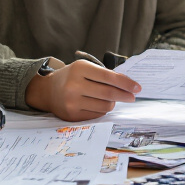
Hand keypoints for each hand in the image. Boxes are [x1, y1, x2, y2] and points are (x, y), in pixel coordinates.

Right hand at [25, 60, 140, 120]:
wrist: (47, 91)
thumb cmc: (71, 77)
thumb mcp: (85, 68)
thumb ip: (104, 74)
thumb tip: (128, 84)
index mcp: (79, 69)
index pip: (109, 77)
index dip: (126, 83)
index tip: (137, 87)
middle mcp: (74, 85)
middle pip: (109, 93)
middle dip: (125, 95)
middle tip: (132, 96)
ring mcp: (72, 102)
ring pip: (105, 106)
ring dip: (112, 103)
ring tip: (109, 99)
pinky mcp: (72, 116)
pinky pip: (97, 115)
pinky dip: (102, 110)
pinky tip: (97, 104)